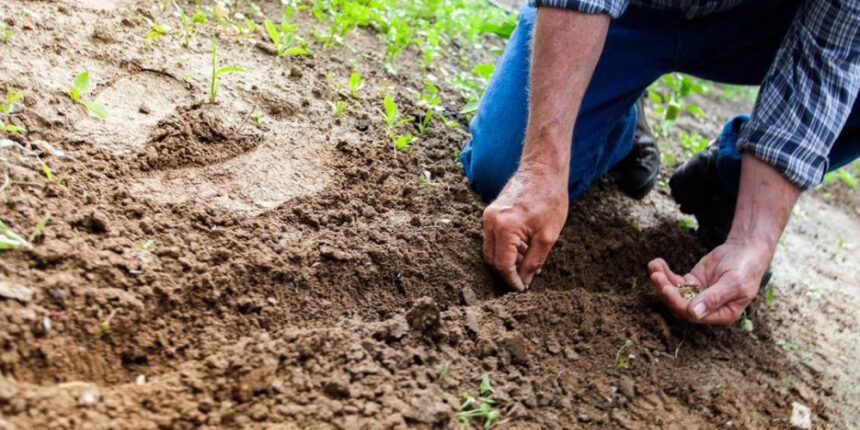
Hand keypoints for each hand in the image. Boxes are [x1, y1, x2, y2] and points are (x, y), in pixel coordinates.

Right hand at [482, 165, 567, 290]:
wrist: (543, 170)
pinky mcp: (491, 212)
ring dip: (506, 260)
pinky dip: (505, 247)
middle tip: (525, 278)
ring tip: (528, 260)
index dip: (512, 280)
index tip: (522, 288)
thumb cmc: (549, 199)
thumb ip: (534, 262)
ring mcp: (488, 216)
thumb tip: (525, 280)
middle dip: (507, 272)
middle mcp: (490, 222)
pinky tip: (524, 247)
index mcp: (504, 228)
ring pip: (491, 249)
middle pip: (491, 259)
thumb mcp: (547, 236)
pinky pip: (493, 237)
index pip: (502, 265)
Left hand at [648, 239, 771, 323]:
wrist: (746, 249)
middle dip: (666, 291)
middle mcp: (708, 308)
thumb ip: (714, 298)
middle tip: (656, 276)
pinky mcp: (692, 282)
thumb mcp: (733, 283)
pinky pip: (675, 281)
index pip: (694, 315)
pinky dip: (665, 273)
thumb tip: (693, 313)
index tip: (667, 289)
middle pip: (680, 305)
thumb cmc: (745, 268)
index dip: (678, 303)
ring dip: (662, 281)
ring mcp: (698, 295)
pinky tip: (657, 263)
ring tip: (653, 266)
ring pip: (674, 293)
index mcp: (722, 314)